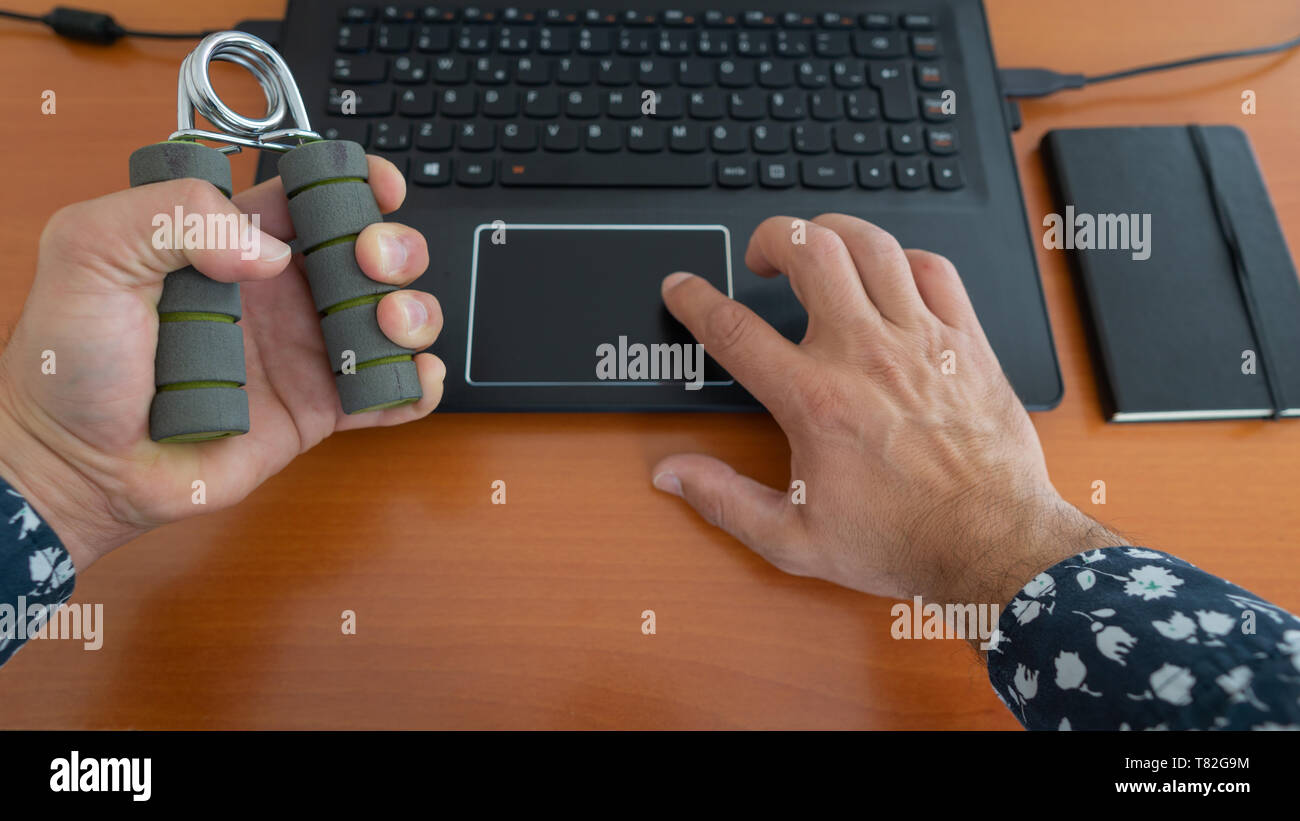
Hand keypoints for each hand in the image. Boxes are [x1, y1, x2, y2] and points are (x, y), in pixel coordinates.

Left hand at [0, 156, 443, 571]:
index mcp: (232, 244)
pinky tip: (404, 376)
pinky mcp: (318, 411)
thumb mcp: (90, 250)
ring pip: (394, 318)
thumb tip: (270, 253)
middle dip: (396, 248)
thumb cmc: (68, 362)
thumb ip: (172, 215)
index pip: (312, 196)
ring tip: (389, 324)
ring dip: (416, 313)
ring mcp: (304, 353)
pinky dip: (417, 384)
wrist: (76, 466)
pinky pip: (390, 394)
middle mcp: (279, 294)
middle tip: (373, 263)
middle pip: (370, 253)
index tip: (379, 186)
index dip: (356, 183)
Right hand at [652, 214, 1122, 608]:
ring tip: (818, 247)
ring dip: (833, 232)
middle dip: (771, 237)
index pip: (736, 330)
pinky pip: (935, 269)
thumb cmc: (904, 541)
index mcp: (816, 401)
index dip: (696, 300)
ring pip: (871, 245)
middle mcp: (866, 357)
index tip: (683, 288)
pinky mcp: (966, 343)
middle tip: (762, 258)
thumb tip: (675, 475)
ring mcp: (920, 342)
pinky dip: (904, 258)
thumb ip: (726, 501)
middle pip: (808, 252)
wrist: (993, 546)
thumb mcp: (795, 539)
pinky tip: (890, 274)